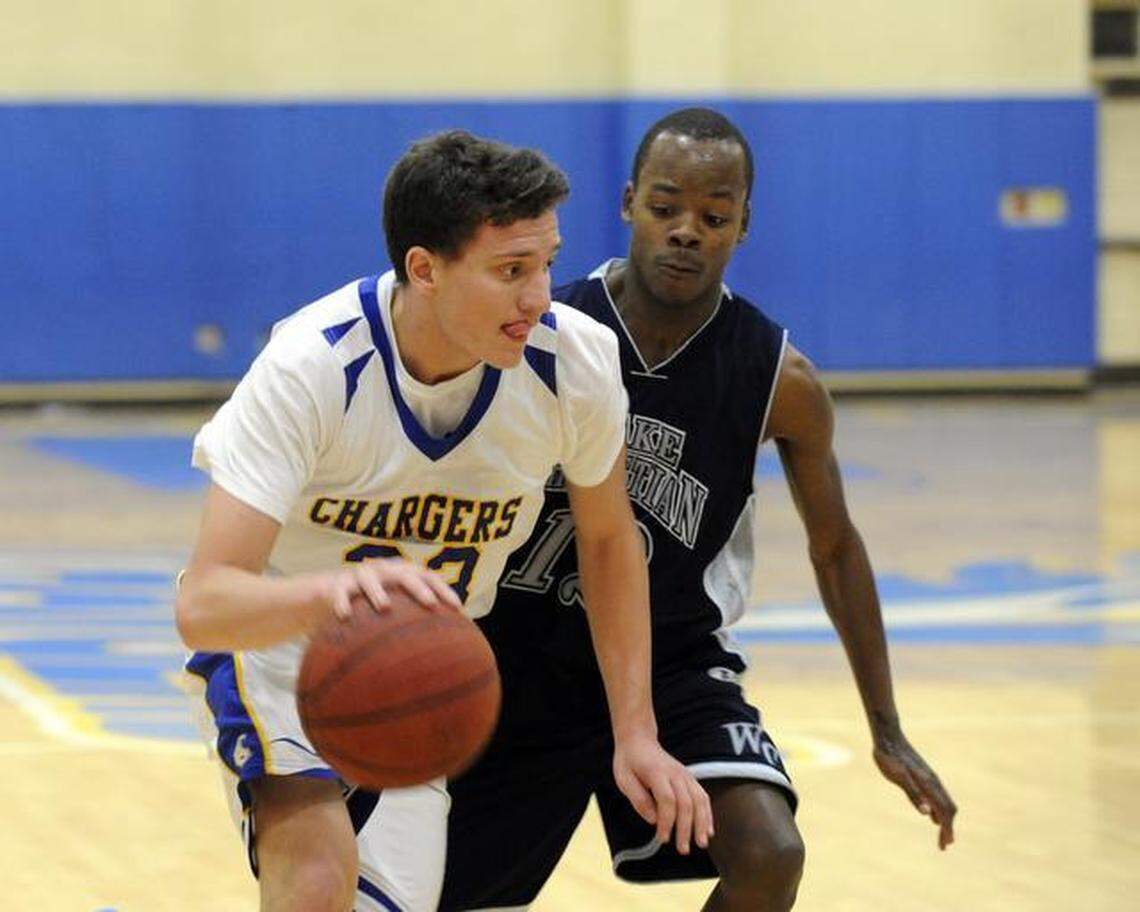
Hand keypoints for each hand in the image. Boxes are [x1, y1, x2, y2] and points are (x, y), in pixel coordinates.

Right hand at [313, 557, 461, 623]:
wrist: (334, 591)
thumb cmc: (373, 606)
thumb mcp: (395, 611)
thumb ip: (415, 625)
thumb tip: (445, 658)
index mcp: (403, 574)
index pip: (428, 576)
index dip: (444, 589)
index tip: (458, 608)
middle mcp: (384, 570)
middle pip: (404, 575)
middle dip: (418, 588)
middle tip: (430, 604)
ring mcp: (361, 574)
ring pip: (370, 578)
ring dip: (378, 591)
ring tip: (384, 607)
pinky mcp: (338, 583)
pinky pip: (340, 591)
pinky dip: (342, 602)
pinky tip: (344, 617)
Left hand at [612, 732, 713, 854]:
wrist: (639, 740)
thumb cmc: (629, 762)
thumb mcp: (623, 779)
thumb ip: (638, 799)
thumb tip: (653, 820)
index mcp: (656, 773)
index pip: (667, 800)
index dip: (667, 821)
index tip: (662, 839)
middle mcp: (675, 773)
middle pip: (686, 803)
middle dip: (686, 828)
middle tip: (683, 849)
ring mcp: (685, 775)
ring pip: (699, 800)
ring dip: (702, 823)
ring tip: (702, 843)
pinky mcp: (690, 778)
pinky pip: (703, 796)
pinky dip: (708, 814)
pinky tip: (708, 830)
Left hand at [873, 728, 956, 849]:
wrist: (888, 737)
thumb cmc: (890, 757)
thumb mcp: (897, 776)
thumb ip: (913, 794)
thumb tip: (927, 814)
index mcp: (929, 784)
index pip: (944, 812)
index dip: (946, 830)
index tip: (944, 846)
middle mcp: (933, 782)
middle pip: (948, 809)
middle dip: (948, 828)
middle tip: (944, 846)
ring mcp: (929, 778)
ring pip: (944, 803)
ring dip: (945, 820)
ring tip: (942, 835)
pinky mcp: (923, 776)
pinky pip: (936, 796)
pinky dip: (938, 810)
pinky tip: (932, 815)